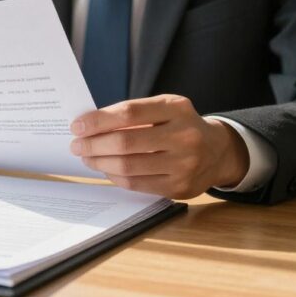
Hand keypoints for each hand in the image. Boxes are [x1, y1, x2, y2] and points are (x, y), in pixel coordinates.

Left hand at [70, 95, 248, 198]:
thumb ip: (133, 114)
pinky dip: (115, 177)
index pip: (129, 113)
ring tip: (87, 158)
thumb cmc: (180, 126)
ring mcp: (185, 164)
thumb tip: (89, 126)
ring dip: (100, 163)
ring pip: (128, 166)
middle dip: (93, 145)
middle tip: (76, 145)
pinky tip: (106, 169)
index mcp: (177, 108)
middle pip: (125, 142)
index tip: (77, 126)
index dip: (98, 120)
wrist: (218, 151)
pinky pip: (137, 184)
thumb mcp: (164, 109)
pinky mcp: (180, 188)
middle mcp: (185, 136)